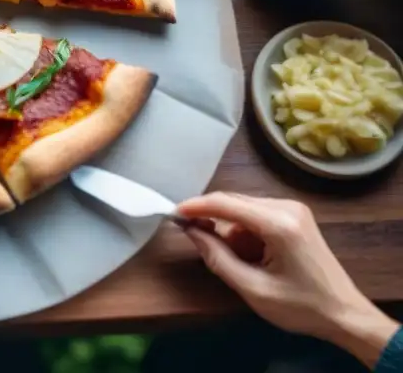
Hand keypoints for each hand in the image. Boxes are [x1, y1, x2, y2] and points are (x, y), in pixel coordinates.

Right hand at [179, 194, 398, 367]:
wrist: (345, 314)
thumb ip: (218, 258)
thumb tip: (191, 231)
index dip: (196, 207)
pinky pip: (256, 215)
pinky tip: (251, 255)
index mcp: (279, 224)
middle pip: (233, 203)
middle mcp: (287, 207)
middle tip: (199, 243)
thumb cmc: (301, 306)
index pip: (226, 204)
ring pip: (243, 209)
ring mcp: (293, 209)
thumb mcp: (253, 289)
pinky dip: (245, 232)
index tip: (172, 214)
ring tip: (239, 262)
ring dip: (231, 231)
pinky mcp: (295, 216)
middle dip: (213, 222)